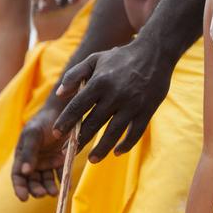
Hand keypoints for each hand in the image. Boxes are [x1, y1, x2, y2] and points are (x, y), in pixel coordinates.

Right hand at [11, 103, 64, 200]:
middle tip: (43, 194)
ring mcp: (48, 161)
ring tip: (55, 192)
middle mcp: (34, 162)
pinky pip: (62, 173)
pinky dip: (64, 179)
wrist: (61, 111)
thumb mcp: (32, 135)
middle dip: (36, 189)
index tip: (23, 198)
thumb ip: (28, 152)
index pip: (18, 176)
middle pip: (33, 181)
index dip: (19, 188)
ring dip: (50, 187)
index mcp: (22, 157)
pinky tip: (68, 185)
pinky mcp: (62, 159)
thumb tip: (24, 172)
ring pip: (47, 180)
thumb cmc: (41, 122)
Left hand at [52, 38, 173, 162]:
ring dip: (102, 148)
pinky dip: (126, 144)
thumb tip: (59, 95)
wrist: (155, 53)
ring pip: (114, 132)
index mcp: (100, 81)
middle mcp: (115, 95)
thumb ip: (74, 75)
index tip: (57, 134)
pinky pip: (135, 132)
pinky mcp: (147, 110)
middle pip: (93, 123)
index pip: (78, 107)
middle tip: (69, 152)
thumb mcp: (95, 59)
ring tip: (92, 159)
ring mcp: (133, 104)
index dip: (66, 122)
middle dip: (80, 140)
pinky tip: (117, 151)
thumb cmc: (122, 56)